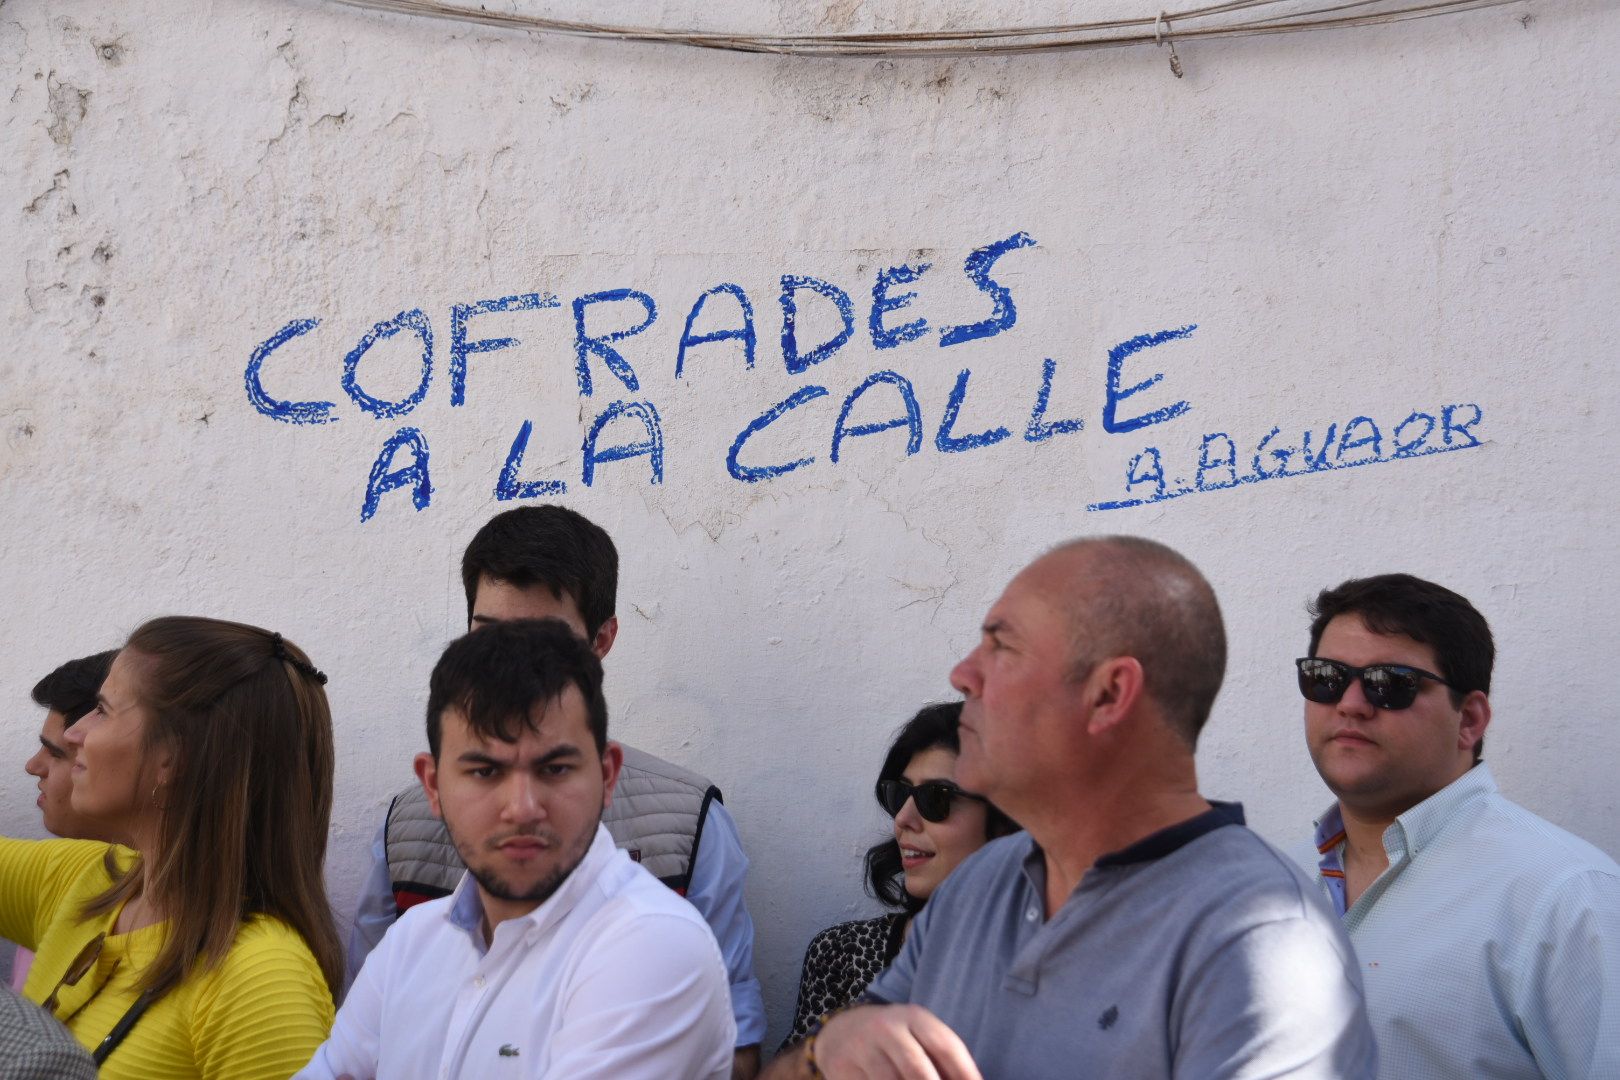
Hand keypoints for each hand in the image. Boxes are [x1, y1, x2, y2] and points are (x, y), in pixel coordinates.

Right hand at [812, 1005, 981, 1079]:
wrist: (840, 1030)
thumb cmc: (894, 1041)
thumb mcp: (917, 1037)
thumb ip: (942, 1061)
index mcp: (914, 1017)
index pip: (946, 1046)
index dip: (966, 1073)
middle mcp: (887, 1028)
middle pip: (918, 1071)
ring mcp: (862, 1048)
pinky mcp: (843, 1068)